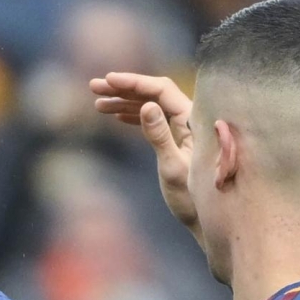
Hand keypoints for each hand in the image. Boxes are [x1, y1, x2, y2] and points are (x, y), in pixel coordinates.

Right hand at [90, 72, 196, 236]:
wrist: (205, 219)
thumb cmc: (193, 197)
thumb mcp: (173, 168)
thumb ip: (160, 136)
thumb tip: (147, 106)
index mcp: (192, 120)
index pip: (161, 89)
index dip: (134, 82)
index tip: (109, 81)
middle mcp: (189, 119)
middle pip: (154, 93)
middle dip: (123, 89)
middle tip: (94, 87)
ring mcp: (182, 129)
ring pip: (151, 105)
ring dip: (124, 102)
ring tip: (97, 103)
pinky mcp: (175, 140)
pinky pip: (153, 120)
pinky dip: (133, 116)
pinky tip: (116, 116)